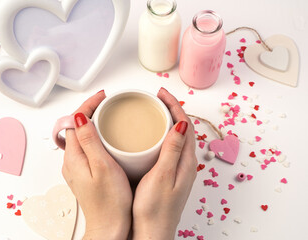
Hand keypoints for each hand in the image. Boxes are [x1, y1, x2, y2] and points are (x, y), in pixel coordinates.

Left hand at [62, 91, 131, 239]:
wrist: (109, 227)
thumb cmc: (110, 202)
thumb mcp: (102, 167)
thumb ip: (89, 141)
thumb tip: (78, 117)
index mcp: (74, 156)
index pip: (73, 120)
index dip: (87, 105)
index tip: (102, 97)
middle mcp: (71, 160)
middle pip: (75, 126)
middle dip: (89, 110)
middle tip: (106, 103)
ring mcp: (77, 167)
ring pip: (80, 136)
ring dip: (91, 122)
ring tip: (107, 115)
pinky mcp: (85, 172)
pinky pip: (86, 146)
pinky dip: (94, 135)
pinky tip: (106, 137)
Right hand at [132, 88, 197, 239]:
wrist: (153, 232)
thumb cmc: (155, 209)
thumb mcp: (162, 176)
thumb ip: (172, 150)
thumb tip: (181, 124)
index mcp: (186, 161)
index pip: (186, 124)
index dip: (175, 105)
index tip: (162, 94)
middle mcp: (186, 163)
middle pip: (183, 127)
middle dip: (172, 108)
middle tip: (158, 98)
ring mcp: (178, 168)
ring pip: (177, 136)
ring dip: (169, 120)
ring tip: (156, 110)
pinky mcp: (170, 173)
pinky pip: (171, 145)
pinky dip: (164, 133)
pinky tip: (153, 135)